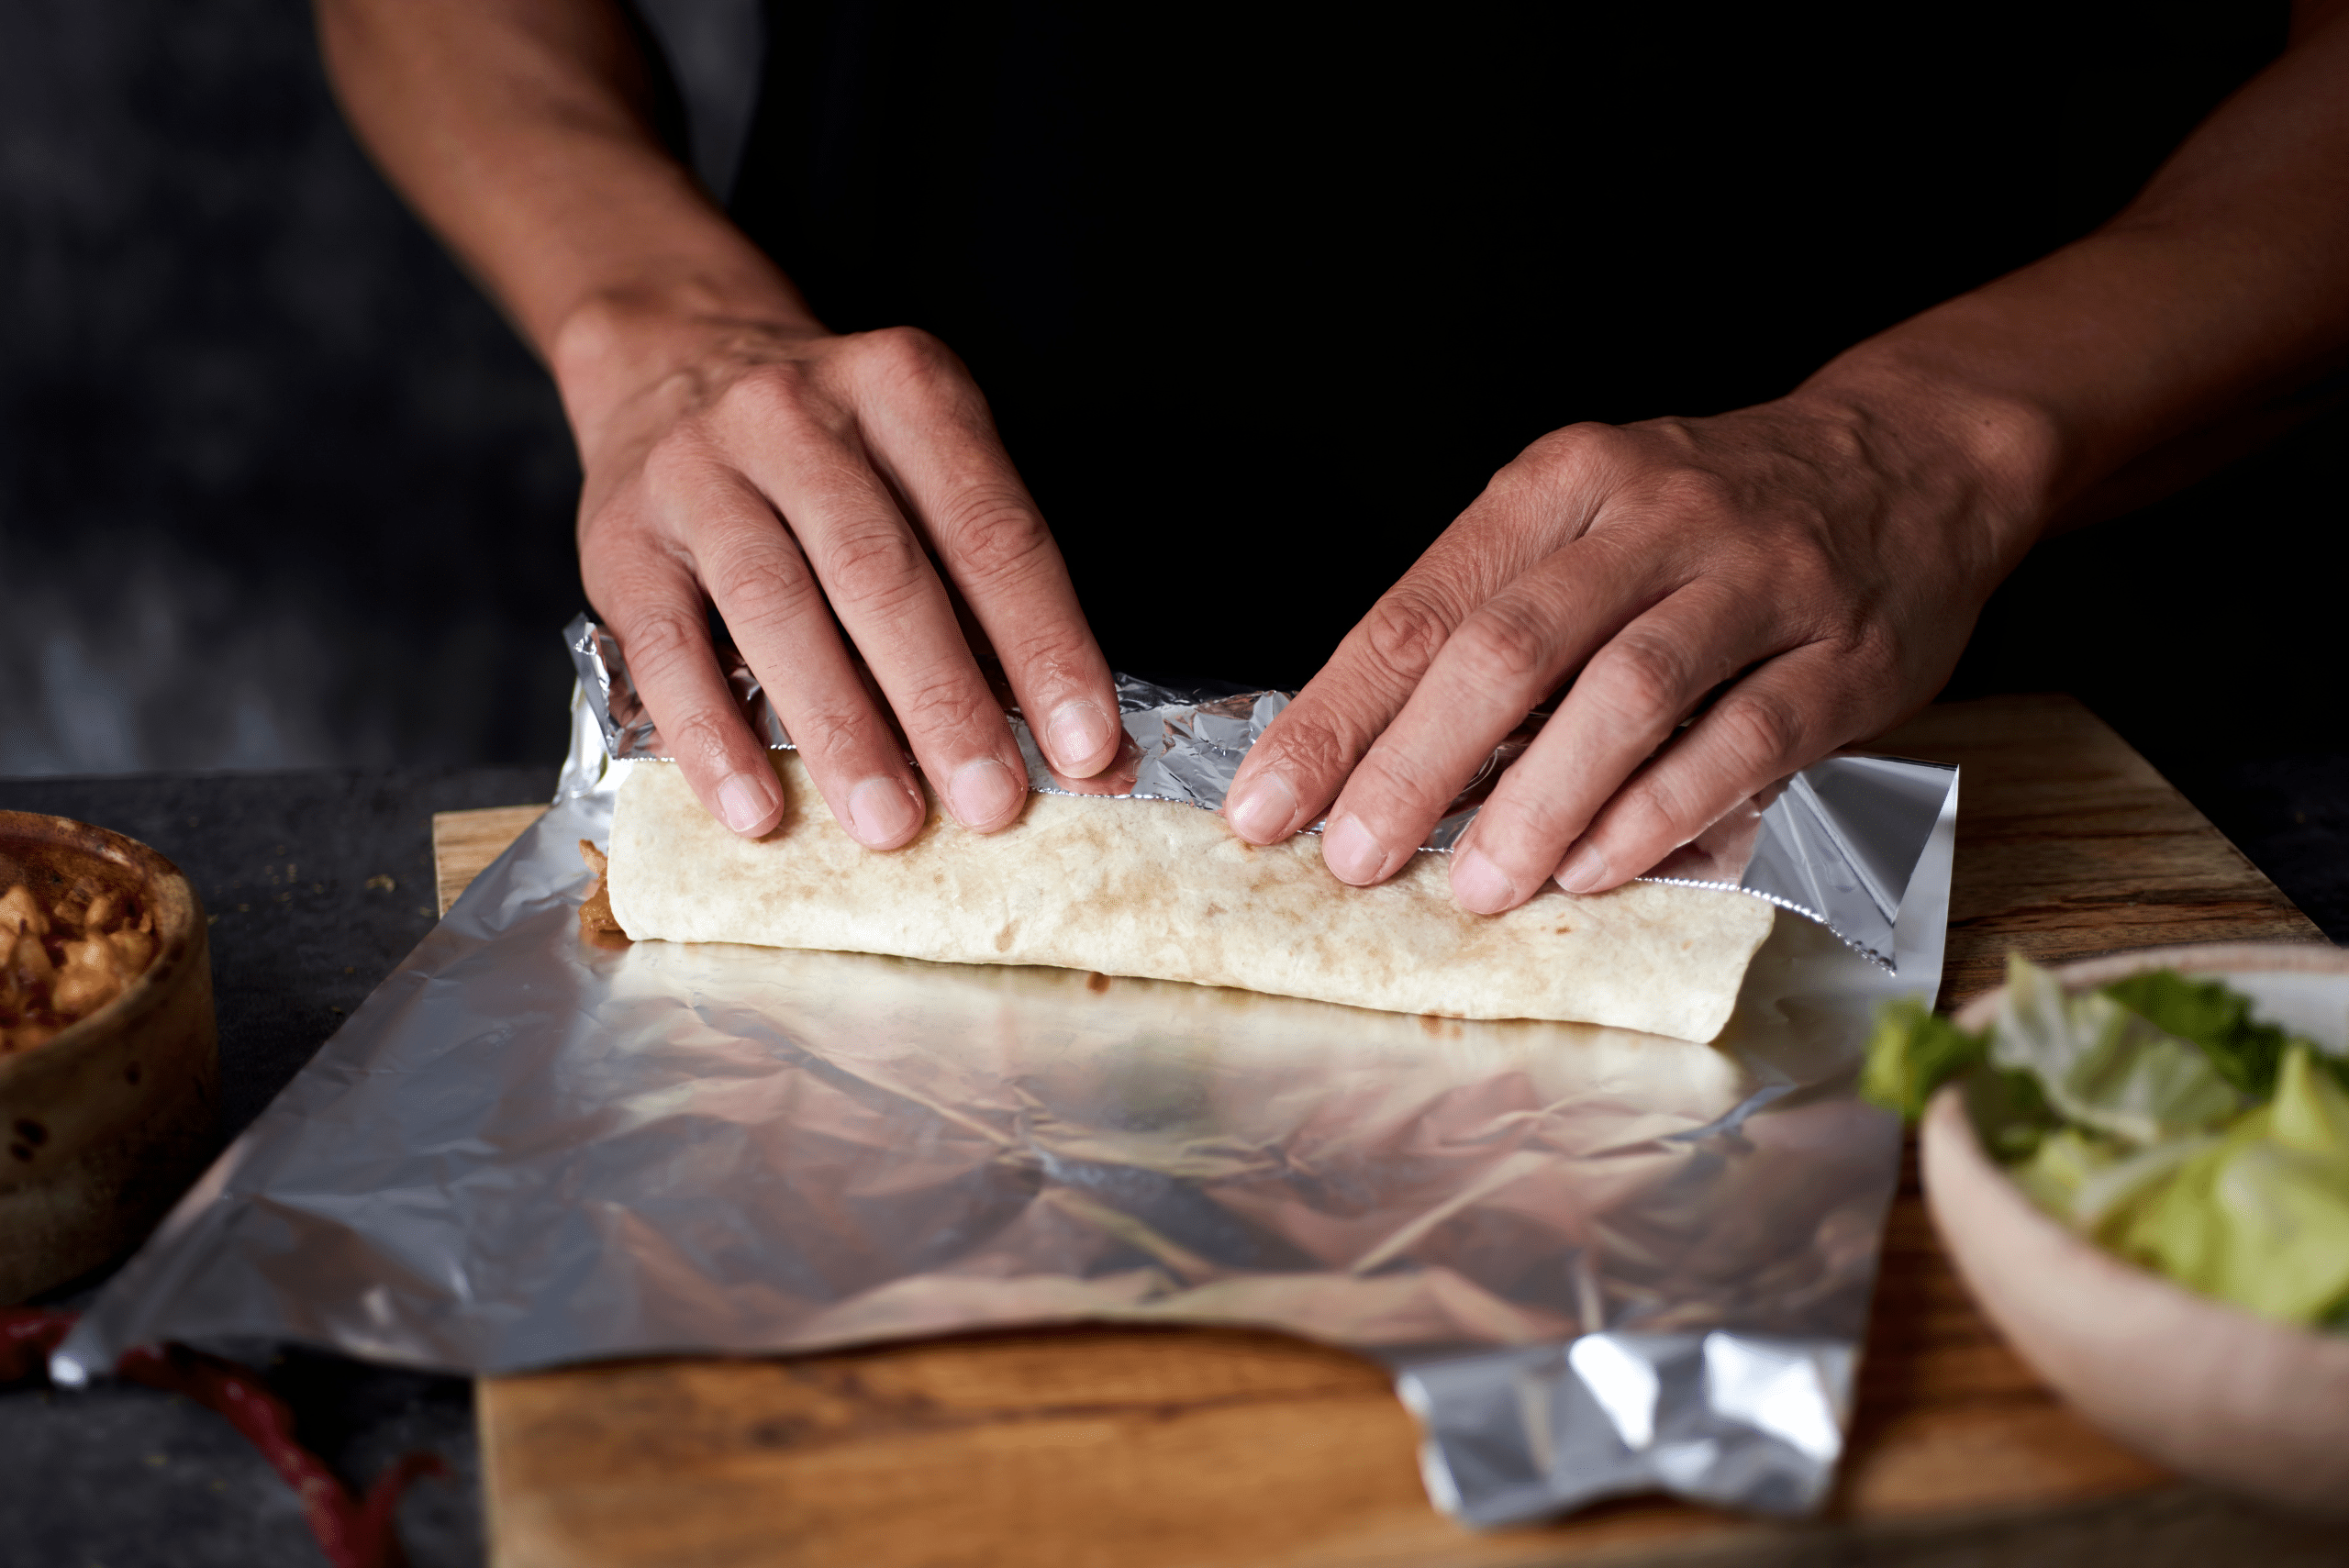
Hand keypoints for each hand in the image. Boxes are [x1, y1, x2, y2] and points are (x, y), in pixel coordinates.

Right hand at [565, 305, 1121, 843]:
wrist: (668, 359)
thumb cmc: (832, 449)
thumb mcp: (921, 469)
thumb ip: (993, 597)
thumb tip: (1090, 750)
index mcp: (905, 390)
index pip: (992, 532)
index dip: (1046, 646)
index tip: (1086, 748)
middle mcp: (797, 416)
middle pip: (883, 573)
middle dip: (945, 701)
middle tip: (992, 802)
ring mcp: (698, 471)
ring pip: (777, 608)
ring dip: (840, 728)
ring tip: (889, 823)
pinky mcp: (620, 539)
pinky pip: (666, 647)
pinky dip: (713, 736)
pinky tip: (755, 807)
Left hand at [1220, 386, 2045, 909]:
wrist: (1909, 460)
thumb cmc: (1707, 518)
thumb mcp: (1585, 524)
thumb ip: (1490, 621)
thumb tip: (1364, 759)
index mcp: (1559, 484)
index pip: (1420, 609)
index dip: (1334, 717)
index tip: (1263, 806)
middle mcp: (1651, 517)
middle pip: (1508, 648)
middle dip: (1413, 765)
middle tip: (1351, 859)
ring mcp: (1754, 581)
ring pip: (1624, 693)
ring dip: (1537, 802)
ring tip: (1472, 885)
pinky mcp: (1840, 656)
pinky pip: (1740, 740)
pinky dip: (1660, 811)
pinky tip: (1597, 870)